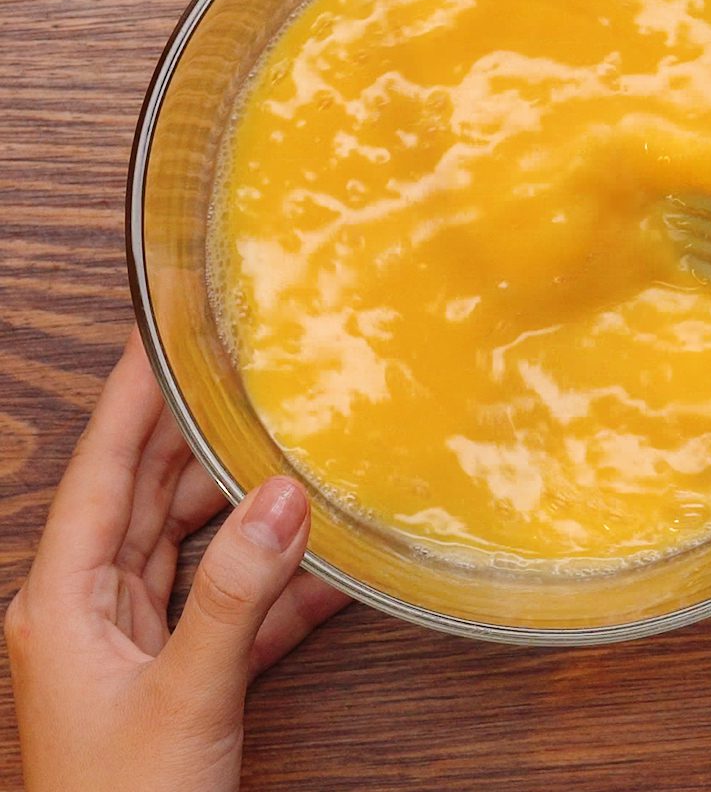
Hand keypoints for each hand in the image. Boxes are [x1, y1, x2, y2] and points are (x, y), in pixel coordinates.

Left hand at [4, 330, 349, 791]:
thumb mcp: (183, 696)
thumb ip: (237, 593)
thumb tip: (283, 499)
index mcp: (60, 601)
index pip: (102, 469)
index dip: (132, 397)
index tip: (163, 334)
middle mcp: (90, 610)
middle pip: (149, 497)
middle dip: (196, 437)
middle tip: (243, 378)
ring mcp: (134, 641)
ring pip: (193, 545)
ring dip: (244, 507)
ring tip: (289, 450)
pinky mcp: (178, 673)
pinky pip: (231, 607)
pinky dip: (278, 588)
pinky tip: (330, 567)